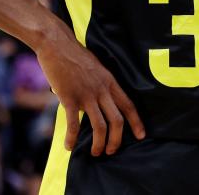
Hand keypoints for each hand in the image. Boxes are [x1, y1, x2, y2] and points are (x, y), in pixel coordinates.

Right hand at [35, 26, 144, 155]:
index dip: (136, 122)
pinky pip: (73, 123)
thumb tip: (97, 99)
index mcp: (110, 81)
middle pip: (117, 120)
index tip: (141, 135)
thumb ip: (99, 84)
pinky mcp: (69, 98)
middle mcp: (102, 89)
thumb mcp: (96, 68)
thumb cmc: (74, 55)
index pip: (129, 105)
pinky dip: (71, 138)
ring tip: (96, 152)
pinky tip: (68, 147)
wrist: (57, 44)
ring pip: (100, 126)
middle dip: (117, 139)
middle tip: (113, 151)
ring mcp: (86, 94)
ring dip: (99, 143)